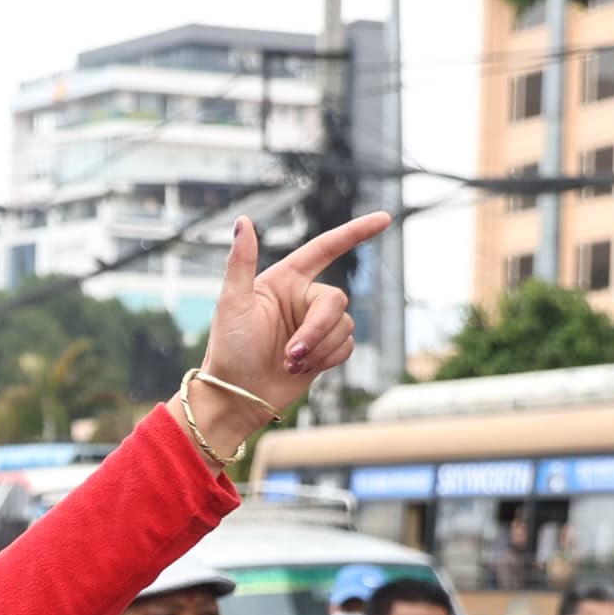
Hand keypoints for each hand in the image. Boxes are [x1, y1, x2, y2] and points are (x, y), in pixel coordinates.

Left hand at [190, 212, 390, 454]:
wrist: (238, 395)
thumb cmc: (229, 349)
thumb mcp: (232, 302)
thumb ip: (241, 261)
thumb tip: (242, 221)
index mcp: (283, 280)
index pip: (324, 249)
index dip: (354, 233)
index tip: (384, 218)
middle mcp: (302, 298)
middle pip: (336, 300)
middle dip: (317, 328)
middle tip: (291, 352)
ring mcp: (314, 324)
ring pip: (344, 325)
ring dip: (318, 348)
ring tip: (289, 363)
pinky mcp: (324, 349)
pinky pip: (347, 346)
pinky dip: (327, 359)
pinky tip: (302, 369)